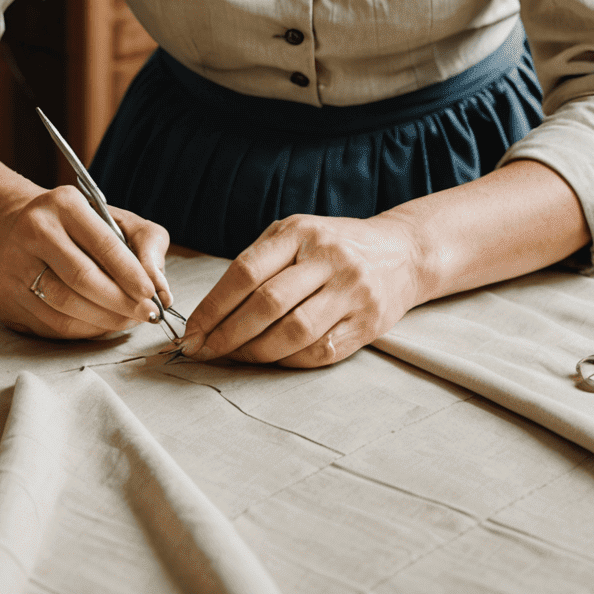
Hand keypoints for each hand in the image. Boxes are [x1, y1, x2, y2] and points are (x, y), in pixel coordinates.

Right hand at [0, 183, 172, 340]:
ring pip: (64, 307)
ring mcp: (14, 267)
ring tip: (127, 320)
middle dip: (120, 303)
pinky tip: (99, 324)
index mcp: (64, 204)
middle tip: (145, 314)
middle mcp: (32, 231)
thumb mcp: (120, 221)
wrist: (23, 230)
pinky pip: (50, 326)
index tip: (151, 295)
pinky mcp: (6, 299)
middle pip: (81, 279)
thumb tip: (161, 291)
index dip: (130, 274)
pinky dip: (82, 331)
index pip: (102, 244)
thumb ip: (148, 246)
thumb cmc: (82, 228)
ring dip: (104, 321)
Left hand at [179, 213, 426, 368]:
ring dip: (255, 352)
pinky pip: (320, 351)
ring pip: (293, 332)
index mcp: (300, 232)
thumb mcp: (296, 235)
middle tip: (204, 351)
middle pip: (267, 304)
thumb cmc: (332, 246)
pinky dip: (289, 361)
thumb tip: (209, 312)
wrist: (402, 252)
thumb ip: (258, 264)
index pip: (246, 271)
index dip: (213, 306)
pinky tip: (272, 360)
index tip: (192, 331)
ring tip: (234, 357)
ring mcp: (351, 291)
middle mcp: (327, 258)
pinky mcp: (367, 322)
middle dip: (227, 334)